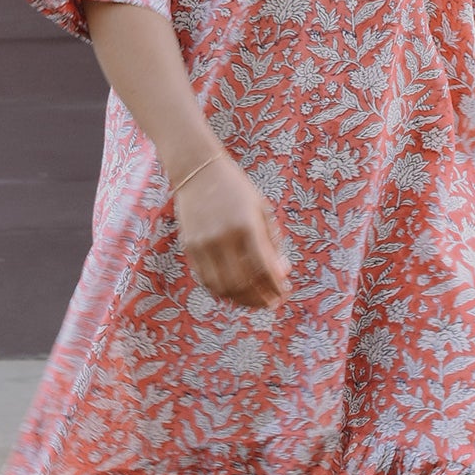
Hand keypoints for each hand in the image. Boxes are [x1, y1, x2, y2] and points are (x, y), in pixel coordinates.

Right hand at [173, 154, 291, 309]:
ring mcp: (203, 243)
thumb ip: (272, 243)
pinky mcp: (189, 247)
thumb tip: (282, 274)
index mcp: (246, 225)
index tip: (284, 294)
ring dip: (241, 299)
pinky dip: (222, 291)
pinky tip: (234, 292)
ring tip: (255, 301)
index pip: (263, 267)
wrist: (198, 171)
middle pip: (243, 282)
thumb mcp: (261, 210)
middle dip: (260, 298)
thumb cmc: (237, 190)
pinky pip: (206, 279)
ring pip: (223, 286)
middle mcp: (223, 237)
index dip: (275, 286)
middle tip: (271, 303)